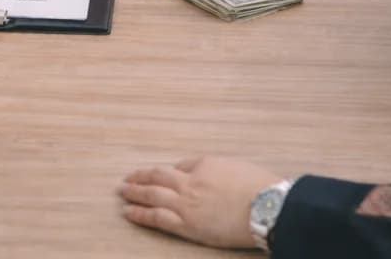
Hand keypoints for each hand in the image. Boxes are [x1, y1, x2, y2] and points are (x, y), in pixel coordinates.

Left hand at [118, 156, 282, 249]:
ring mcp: (187, 203)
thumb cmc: (260, 187)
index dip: (168, 172)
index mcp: (203, 165)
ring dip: (135, 193)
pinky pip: (157, 218)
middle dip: (140, 178)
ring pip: (152, 195)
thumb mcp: (236, 167)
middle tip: (126, 180)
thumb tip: (206, 174)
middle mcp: (190, 182)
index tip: (159, 176)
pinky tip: (129, 213)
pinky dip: (141, 214)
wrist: (267, 206)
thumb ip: (217, 169)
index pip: (180, 166)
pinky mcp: (187, 224)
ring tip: (122, 192)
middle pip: (158, 177)